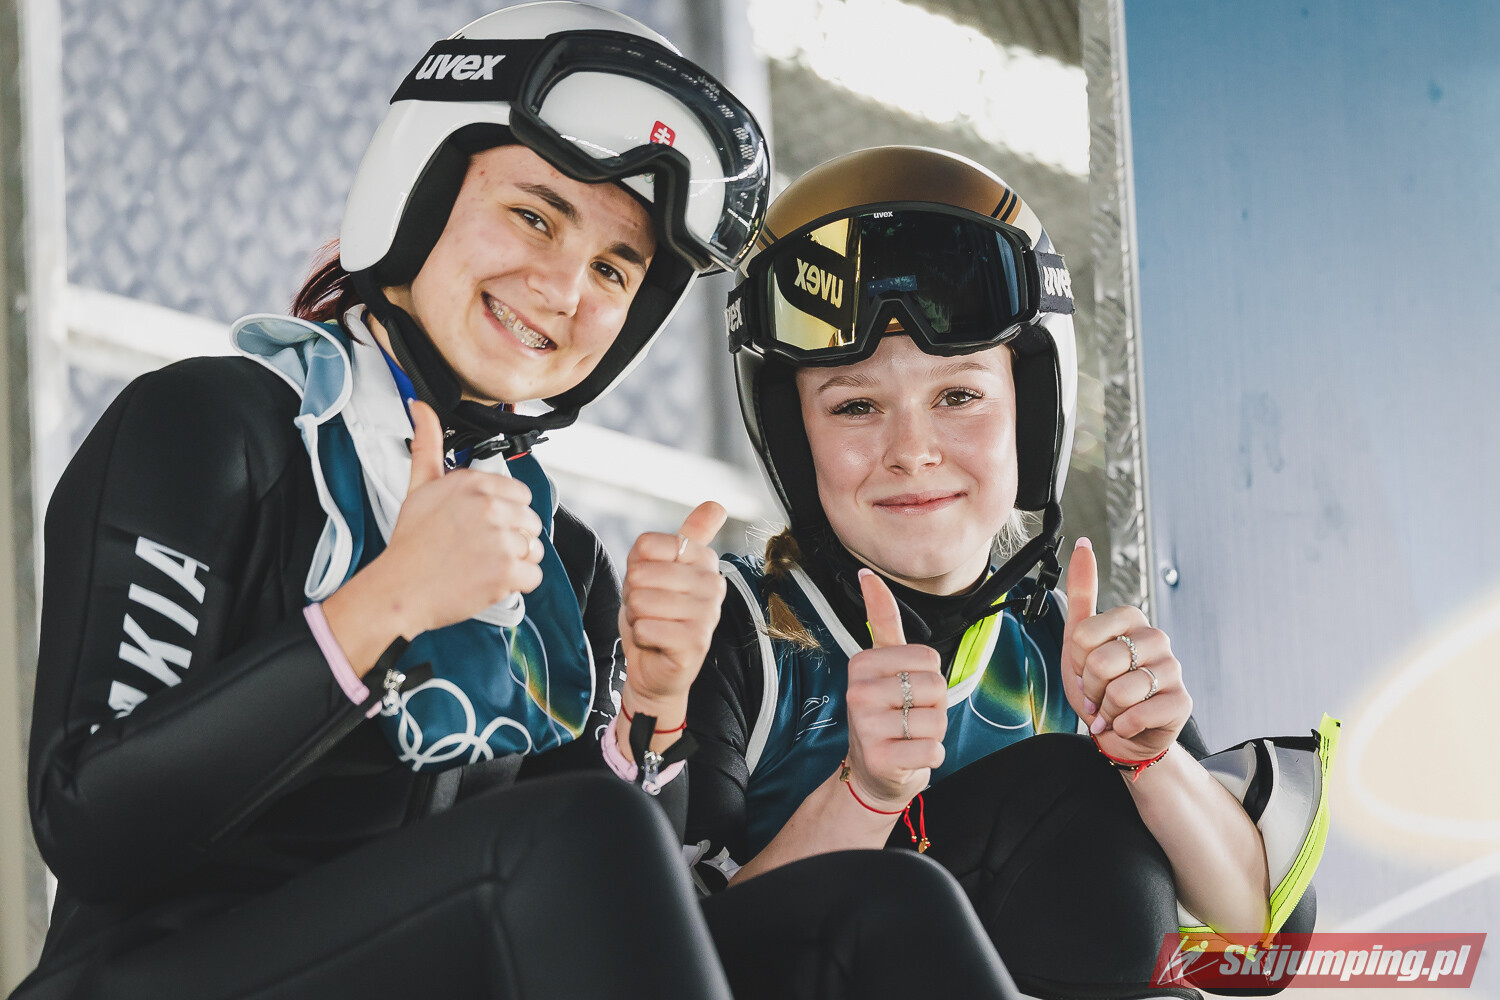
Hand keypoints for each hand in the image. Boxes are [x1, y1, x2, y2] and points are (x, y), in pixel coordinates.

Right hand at [371, 401, 545, 634]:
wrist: (399, 589)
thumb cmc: (411, 542)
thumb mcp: (418, 486)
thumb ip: (427, 444)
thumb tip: (421, 407)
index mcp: (474, 483)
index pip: (520, 494)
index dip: (505, 513)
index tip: (484, 525)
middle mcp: (490, 507)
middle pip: (530, 521)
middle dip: (512, 537)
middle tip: (480, 548)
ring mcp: (500, 539)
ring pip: (534, 549)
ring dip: (515, 561)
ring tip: (484, 564)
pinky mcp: (506, 571)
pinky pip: (533, 576)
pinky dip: (516, 584)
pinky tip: (489, 580)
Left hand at [617, 501, 728, 721]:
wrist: (655, 666)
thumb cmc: (655, 614)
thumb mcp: (659, 567)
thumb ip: (686, 535)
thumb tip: (717, 506)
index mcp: (704, 560)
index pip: (647, 545)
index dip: (635, 565)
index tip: (650, 582)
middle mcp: (713, 583)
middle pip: (641, 574)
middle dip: (633, 595)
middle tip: (648, 609)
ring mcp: (707, 614)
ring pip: (641, 601)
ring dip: (636, 617)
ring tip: (652, 625)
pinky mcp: (696, 642)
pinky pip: (646, 628)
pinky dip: (640, 637)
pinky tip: (655, 642)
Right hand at [842, 569, 946, 809]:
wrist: (874, 770)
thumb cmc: (885, 711)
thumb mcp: (882, 663)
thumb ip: (881, 618)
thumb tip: (867, 573)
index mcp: (861, 663)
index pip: (928, 658)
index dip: (928, 677)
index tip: (904, 689)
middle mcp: (858, 692)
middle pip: (936, 687)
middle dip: (933, 706)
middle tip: (908, 717)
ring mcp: (866, 726)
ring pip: (937, 719)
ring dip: (933, 732)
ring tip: (908, 736)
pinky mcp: (880, 759)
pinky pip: (934, 750)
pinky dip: (932, 755)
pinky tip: (909, 755)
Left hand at [1062, 537, 1190, 761]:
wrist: (1121, 734)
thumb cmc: (1100, 686)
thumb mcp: (1079, 642)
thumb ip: (1083, 593)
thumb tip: (1083, 543)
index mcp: (1131, 619)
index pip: (1084, 635)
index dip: (1077, 661)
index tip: (1085, 670)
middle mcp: (1157, 638)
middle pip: (1100, 663)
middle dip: (1090, 689)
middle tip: (1099, 694)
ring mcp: (1173, 669)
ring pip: (1119, 691)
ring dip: (1106, 711)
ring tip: (1113, 710)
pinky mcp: (1182, 701)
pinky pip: (1137, 714)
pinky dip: (1121, 726)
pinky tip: (1127, 724)